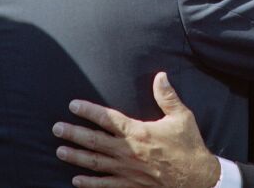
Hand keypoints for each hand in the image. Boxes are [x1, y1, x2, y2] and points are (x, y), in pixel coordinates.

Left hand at [53, 72, 220, 187]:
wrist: (197, 179)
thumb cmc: (189, 146)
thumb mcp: (182, 117)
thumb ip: (167, 96)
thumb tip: (160, 75)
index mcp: (138, 133)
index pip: (108, 119)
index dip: (89, 111)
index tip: (73, 105)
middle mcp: (128, 152)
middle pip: (94, 141)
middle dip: (74, 133)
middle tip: (57, 128)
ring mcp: (127, 171)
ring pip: (95, 163)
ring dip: (76, 157)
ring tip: (59, 151)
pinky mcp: (130, 185)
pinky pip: (105, 185)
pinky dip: (89, 184)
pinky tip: (76, 180)